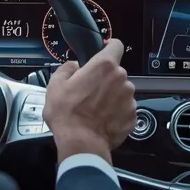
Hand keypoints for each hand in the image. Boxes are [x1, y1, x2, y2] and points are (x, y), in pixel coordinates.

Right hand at [42, 39, 136, 164]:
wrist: (81, 144)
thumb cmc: (67, 114)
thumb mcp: (55, 85)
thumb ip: (67, 68)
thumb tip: (74, 65)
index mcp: (104, 66)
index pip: (116, 45)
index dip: (109, 48)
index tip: (103, 54)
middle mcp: (122, 78)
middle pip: (116, 73)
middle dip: (105, 79)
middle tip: (89, 93)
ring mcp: (130, 98)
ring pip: (121, 91)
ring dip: (111, 96)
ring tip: (95, 110)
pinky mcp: (133, 116)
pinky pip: (124, 109)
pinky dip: (116, 112)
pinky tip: (102, 120)